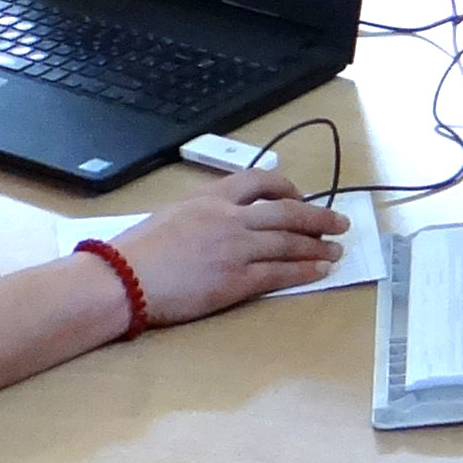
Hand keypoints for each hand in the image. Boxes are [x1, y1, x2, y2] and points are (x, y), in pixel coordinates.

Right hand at [108, 168, 348, 323]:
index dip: (286, 188)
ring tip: (336, 250)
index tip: (300, 196)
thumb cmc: (136, 251)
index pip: (259, 181)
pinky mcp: (235, 281)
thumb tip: (219, 219)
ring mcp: (235, 250)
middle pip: (286, 212)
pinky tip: (319, 270)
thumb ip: (201, 213)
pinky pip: (278, 274)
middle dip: (318, 217)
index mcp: (211, 199)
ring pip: (289, 244)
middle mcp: (229, 219)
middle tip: (339, 222)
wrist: (122, 279)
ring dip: (317, 246)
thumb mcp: (171, 215)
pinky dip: (303, 271)